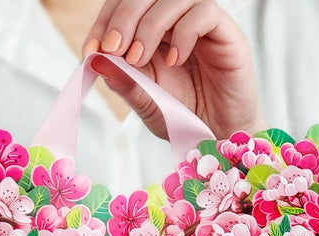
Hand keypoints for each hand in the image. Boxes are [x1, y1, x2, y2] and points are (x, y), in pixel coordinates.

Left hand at [82, 0, 266, 139]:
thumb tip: (95, 60)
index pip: (124, 4)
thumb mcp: (145, 103)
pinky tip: (174, 61)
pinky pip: (204, 12)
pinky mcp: (226, 34)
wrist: (220, 138)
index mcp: (153, 31)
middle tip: (114, 48)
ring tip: (140, 59)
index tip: (91, 49)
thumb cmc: (185, 118)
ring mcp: (201, 25)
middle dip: (123, 17)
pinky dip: (184, 33)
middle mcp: (176, 21)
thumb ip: (123, 81)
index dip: (105, 20)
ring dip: (150, 24)